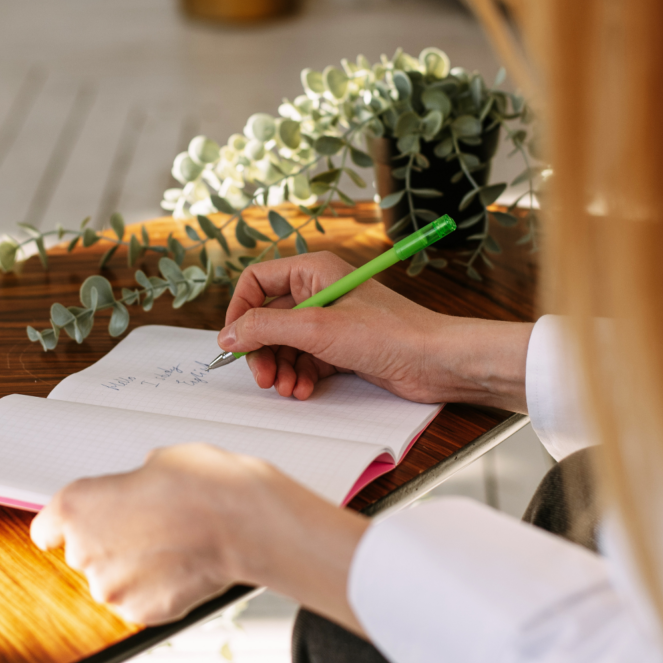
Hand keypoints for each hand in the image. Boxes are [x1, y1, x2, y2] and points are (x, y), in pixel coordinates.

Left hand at [30, 442, 367, 628]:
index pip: (47, 527)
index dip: (70, 523)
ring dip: (136, 565)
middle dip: (114, 539)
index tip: (86, 522)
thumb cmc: (207, 485)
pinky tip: (184, 563)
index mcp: (78, 505)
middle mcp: (85, 550)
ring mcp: (112, 587)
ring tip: (175, 543)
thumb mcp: (161, 461)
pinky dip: (157, 587)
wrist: (245, 523)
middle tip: (152, 522)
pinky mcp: (141, 612)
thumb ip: (133, 483)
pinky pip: (141, 599)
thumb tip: (139, 490)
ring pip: (115, 578)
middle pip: (86, 550)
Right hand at [219, 252, 532, 410]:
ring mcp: (331, 322)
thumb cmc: (389, 334)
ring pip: (286, 344)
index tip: (233, 341)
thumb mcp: (317, 328)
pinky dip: (300, 377)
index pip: (257, 281)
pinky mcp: (341, 349)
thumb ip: (266, 328)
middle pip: (268, 319)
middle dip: (263, 350)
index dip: (240, 311)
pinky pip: (305, 361)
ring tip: (289, 389)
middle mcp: (319, 292)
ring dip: (281, 369)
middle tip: (264, 377)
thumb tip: (227, 335)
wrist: (435, 362)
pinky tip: (305, 390)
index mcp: (313, 271)